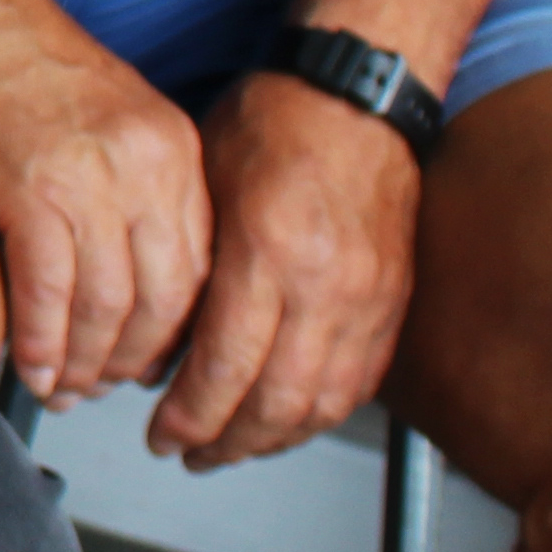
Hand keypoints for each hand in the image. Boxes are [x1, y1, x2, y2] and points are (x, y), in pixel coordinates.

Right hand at [0, 0, 211, 406]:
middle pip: (165, 300)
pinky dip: (43, 341)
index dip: (177, 332)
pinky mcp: (28, 190)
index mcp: (175, 151)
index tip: (150, 358)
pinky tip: (33, 365)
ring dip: (87, 362)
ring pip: (109, 307)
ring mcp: (89, 180)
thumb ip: (140, 186)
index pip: (202, 270)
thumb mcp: (117, 118)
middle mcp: (146, 168)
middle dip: (135, 360)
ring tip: (66, 385)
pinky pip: (48, 291)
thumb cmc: (25, 60)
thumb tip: (132, 269)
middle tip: (107, 385)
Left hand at [148, 68, 420, 467]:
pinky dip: (318, 415)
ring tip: (229, 449)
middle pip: (275, 402)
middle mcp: (326, 287)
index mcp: (269, 254)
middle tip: (186, 453)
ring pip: (321, 404)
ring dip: (271, 440)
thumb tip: (158, 341)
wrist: (356, 98)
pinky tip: (285, 422)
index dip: (189, 415)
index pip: (225, 367)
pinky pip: (358, 383)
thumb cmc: (270, 127)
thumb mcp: (201, 185)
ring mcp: (369, 300)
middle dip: (224, 441)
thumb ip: (188, 267)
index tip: (159, 433)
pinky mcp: (394, 304)